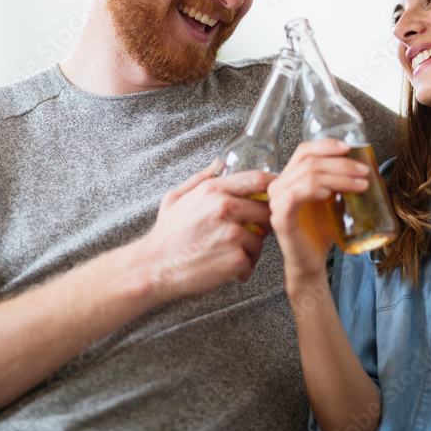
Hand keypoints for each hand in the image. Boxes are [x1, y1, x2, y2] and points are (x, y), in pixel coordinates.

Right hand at [140, 161, 273, 300]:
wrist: (153, 268)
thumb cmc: (165, 235)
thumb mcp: (176, 198)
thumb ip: (201, 178)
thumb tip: (219, 162)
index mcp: (213, 190)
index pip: (258, 179)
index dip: (273, 185)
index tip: (277, 192)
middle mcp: (224, 208)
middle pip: (266, 209)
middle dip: (262, 221)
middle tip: (251, 231)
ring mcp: (232, 234)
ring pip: (261, 238)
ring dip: (252, 247)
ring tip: (233, 252)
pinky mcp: (235, 259)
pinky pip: (252, 260)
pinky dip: (243, 267)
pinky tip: (228, 268)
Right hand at [268, 140, 369, 288]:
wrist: (312, 263)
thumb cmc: (322, 231)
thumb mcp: (335, 200)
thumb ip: (342, 182)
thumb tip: (367, 165)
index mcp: (290, 178)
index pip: (304, 151)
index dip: (326, 145)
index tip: (349, 148)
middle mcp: (279, 186)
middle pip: (309, 161)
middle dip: (341, 164)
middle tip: (364, 172)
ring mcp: (277, 202)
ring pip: (307, 176)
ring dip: (338, 176)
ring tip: (360, 185)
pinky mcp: (280, 218)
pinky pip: (295, 195)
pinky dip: (314, 189)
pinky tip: (330, 194)